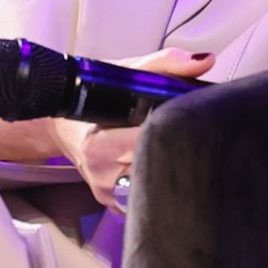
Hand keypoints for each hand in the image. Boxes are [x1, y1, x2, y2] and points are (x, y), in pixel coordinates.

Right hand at [50, 47, 214, 212]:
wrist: (65, 125)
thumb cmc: (96, 97)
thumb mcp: (127, 72)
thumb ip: (165, 64)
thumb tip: (202, 62)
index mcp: (98, 145)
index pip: (148, 144)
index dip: (170, 133)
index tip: (183, 122)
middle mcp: (102, 175)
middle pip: (155, 167)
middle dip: (173, 149)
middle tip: (186, 134)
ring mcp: (108, 194)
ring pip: (153, 186)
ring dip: (167, 167)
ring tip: (174, 149)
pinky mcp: (114, 204)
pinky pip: (144, 198)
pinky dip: (156, 180)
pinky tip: (160, 164)